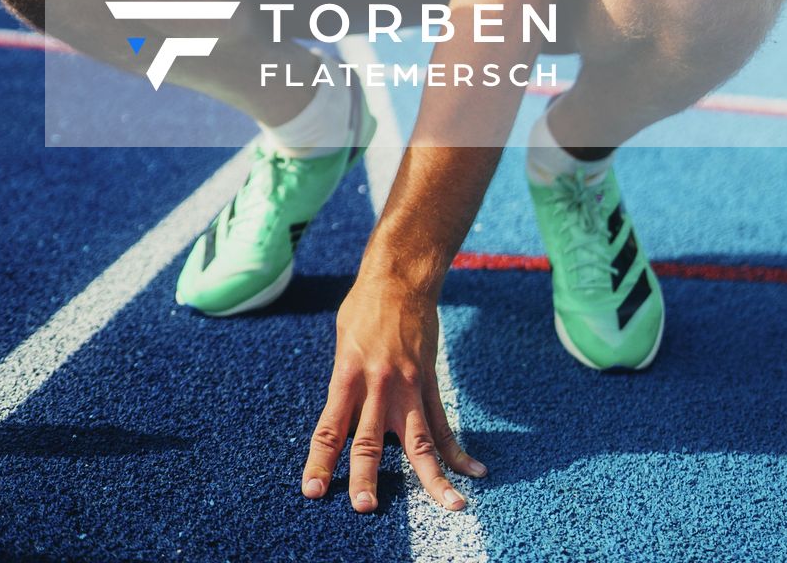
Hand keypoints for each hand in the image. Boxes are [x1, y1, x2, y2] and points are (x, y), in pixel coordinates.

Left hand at [302, 274, 485, 513]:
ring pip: (419, 440)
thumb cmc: (364, 309)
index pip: (330, 427)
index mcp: (347, 374)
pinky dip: (457, 450)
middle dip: (366, 476)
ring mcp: (407, 386)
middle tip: (364, 508)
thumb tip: (343, 423)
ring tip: (451, 507)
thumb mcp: (343, 343)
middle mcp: (377, 385)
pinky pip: (443, 422)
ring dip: (432, 478)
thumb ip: (345, 385)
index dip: (320, 460)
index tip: (313, 491)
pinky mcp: (429, 382)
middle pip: (369, 440)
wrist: (401, 278)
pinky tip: (473, 472)